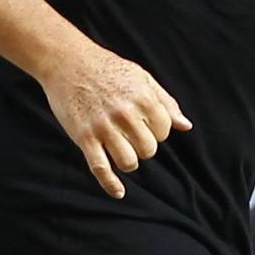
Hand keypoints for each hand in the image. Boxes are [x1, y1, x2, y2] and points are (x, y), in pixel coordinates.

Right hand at [42, 46, 190, 197]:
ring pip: (128, 161)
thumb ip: (165, 103)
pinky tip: (118, 192)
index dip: (157, 131)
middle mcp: (125, 114)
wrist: (68, 62)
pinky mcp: (84, 137)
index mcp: (143, 98)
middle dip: (144, 147)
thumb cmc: (107, 68)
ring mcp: (103, 127)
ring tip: (123, 152)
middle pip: (149, 149)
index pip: (164, 131)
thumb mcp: (142, 78)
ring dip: (129, 162)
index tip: (145, 125)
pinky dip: (111, 184)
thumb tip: (186, 126)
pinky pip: (101, 168)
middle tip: (132, 137)